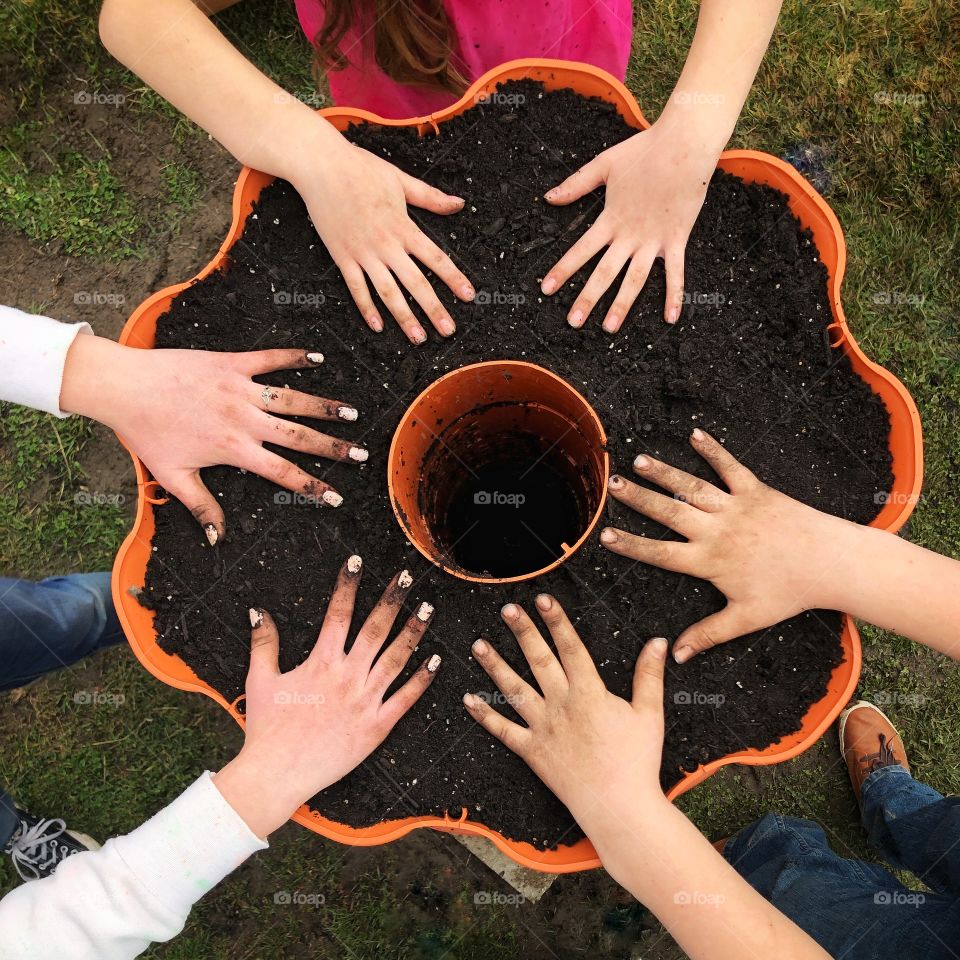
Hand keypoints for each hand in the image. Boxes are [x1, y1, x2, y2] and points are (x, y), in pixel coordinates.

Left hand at [60, 335, 367, 542]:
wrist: (124, 387)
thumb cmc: (146, 433)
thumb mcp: (173, 477)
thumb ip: (202, 508)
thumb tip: (218, 539)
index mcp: (233, 450)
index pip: (283, 472)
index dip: (313, 486)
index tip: (337, 496)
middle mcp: (244, 419)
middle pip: (299, 436)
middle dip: (333, 447)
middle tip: (361, 454)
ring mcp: (240, 389)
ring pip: (292, 398)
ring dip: (324, 406)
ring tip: (350, 412)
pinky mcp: (231, 363)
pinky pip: (270, 358)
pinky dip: (294, 357)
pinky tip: (317, 358)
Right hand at [213, 556, 439, 837]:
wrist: (276, 775)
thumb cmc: (266, 728)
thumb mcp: (260, 680)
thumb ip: (264, 643)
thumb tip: (258, 611)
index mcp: (321, 662)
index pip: (338, 613)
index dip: (348, 585)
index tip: (357, 562)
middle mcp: (347, 676)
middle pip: (375, 629)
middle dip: (392, 599)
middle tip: (406, 577)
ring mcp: (365, 701)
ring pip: (396, 658)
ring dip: (414, 631)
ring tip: (427, 609)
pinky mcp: (376, 727)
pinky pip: (405, 699)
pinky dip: (422, 679)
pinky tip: (435, 660)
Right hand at [292, 138, 474, 343]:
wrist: (321, 165)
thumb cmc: (360, 168)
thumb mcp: (401, 180)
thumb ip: (431, 197)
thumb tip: (458, 203)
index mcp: (403, 226)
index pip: (436, 258)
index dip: (454, 278)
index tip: (468, 296)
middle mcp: (386, 244)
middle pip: (415, 283)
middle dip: (434, 309)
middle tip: (448, 330)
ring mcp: (363, 253)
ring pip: (388, 292)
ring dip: (404, 317)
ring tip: (418, 337)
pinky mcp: (342, 256)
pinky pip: (357, 288)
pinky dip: (367, 309)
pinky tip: (378, 326)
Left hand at [463, 595, 669, 830]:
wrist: (618, 808)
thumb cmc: (638, 762)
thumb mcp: (650, 714)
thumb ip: (649, 675)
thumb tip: (658, 641)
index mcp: (589, 693)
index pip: (571, 648)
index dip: (557, 621)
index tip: (544, 599)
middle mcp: (561, 705)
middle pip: (538, 661)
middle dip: (522, 631)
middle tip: (507, 608)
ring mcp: (543, 728)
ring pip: (514, 690)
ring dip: (495, 666)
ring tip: (478, 644)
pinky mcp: (532, 752)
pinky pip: (503, 731)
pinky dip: (485, 716)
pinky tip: (468, 699)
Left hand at [540, 120, 717, 330]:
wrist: (684, 144)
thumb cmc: (644, 151)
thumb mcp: (604, 164)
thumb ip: (576, 184)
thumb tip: (548, 197)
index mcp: (610, 219)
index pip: (581, 250)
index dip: (562, 270)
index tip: (546, 289)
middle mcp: (630, 235)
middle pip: (605, 272)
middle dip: (587, 298)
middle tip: (573, 321)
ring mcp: (654, 240)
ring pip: (635, 279)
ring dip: (622, 305)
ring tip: (609, 328)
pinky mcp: (677, 240)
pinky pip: (676, 273)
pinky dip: (674, 295)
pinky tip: (670, 318)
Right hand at [600, 428, 853, 662]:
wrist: (830, 563)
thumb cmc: (789, 593)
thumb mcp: (745, 619)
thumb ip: (707, 635)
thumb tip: (676, 655)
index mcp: (710, 561)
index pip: (660, 553)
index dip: (631, 545)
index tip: (605, 535)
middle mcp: (716, 530)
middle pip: (668, 512)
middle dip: (638, 498)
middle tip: (614, 484)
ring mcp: (735, 507)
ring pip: (692, 486)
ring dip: (664, 472)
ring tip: (639, 460)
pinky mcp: (756, 491)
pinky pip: (729, 466)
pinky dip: (712, 449)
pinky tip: (695, 434)